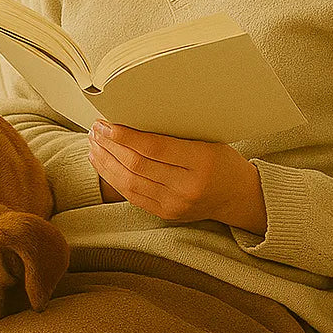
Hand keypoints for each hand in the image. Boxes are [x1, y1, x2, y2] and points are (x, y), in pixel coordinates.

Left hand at [87, 120, 266, 234]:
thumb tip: (133, 118)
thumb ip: (175, 134)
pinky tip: (102, 163)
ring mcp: (175, 204)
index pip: (155, 148)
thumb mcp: (207, 139)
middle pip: (137, 165)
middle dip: (110, 145)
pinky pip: (132, 196)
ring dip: (106, 161)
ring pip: (129, 182)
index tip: (108, 124)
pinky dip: (112, 178)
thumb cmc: (222, 160)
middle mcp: (187, 186)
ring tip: (93, 143)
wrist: (238, 196)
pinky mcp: (166, 214)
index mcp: (202, 161)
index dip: (127, 136)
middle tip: (96, 129)